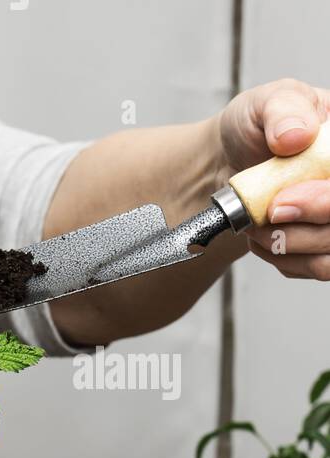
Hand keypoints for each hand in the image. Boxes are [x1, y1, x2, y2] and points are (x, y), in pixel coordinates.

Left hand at [218, 79, 329, 279]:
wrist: (226, 162)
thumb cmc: (254, 128)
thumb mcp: (266, 103)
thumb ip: (283, 110)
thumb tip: (297, 135)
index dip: (325, 201)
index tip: (281, 202)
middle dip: (305, 225)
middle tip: (267, 213)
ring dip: (289, 245)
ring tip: (255, 225)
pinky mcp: (324, 246)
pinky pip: (315, 267)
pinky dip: (281, 257)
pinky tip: (262, 236)